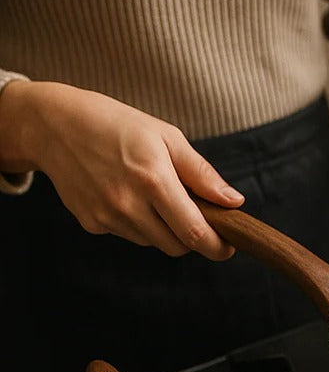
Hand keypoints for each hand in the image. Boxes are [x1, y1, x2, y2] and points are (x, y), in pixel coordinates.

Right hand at [0, 81, 242, 258]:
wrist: (51, 124)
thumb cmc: (116, 124)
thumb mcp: (165, 136)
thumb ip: (202, 174)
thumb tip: (234, 202)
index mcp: (153, 180)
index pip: (195, 233)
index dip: (217, 247)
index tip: (228, 246)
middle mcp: (129, 204)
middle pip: (177, 246)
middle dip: (192, 238)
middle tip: (194, 216)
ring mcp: (108, 217)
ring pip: (154, 242)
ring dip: (164, 229)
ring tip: (153, 194)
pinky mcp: (92, 224)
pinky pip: (129, 235)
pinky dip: (138, 223)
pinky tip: (125, 194)